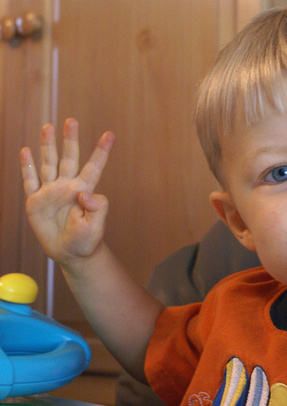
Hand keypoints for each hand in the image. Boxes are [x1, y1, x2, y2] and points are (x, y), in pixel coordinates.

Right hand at [20, 118, 114, 264]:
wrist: (70, 252)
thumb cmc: (87, 239)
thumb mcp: (96, 226)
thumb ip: (97, 208)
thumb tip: (85, 194)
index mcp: (85, 190)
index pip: (94, 166)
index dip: (101, 151)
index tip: (110, 134)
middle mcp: (67, 186)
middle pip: (68, 158)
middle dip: (70, 139)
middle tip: (71, 121)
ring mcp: (50, 191)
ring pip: (48, 163)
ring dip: (47, 145)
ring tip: (48, 127)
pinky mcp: (35, 201)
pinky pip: (30, 180)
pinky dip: (27, 166)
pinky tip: (25, 151)